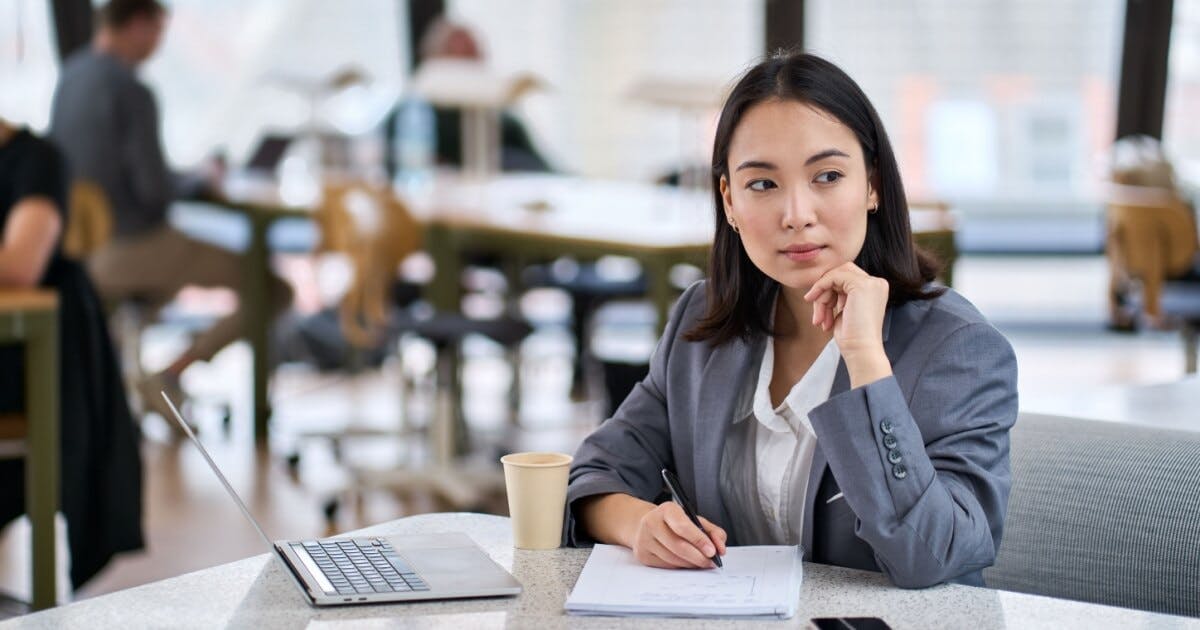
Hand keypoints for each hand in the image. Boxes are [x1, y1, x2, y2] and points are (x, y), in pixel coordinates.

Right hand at [631, 502, 726, 568]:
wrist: (647, 525)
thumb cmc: (675, 523)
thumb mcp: (694, 520)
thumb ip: (712, 531)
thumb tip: (720, 548)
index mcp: (666, 510)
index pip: (682, 526)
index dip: (699, 540)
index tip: (713, 551)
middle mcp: (651, 522)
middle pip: (678, 546)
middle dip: (698, 557)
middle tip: (711, 562)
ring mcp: (644, 540)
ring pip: (673, 559)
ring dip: (691, 564)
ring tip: (701, 563)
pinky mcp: (642, 555)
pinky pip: (666, 566)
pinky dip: (681, 567)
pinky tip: (688, 563)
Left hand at [804, 262, 892, 385]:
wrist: (860, 350)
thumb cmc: (852, 337)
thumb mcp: (845, 311)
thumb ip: (839, 295)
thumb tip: (821, 285)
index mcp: (875, 289)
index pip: (846, 279)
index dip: (830, 291)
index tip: (820, 311)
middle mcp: (876, 283)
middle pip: (840, 274)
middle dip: (825, 292)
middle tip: (818, 315)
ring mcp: (870, 283)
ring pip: (835, 276)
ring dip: (821, 296)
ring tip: (819, 319)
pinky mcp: (861, 285)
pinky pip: (833, 277)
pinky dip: (820, 287)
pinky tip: (813, 301)